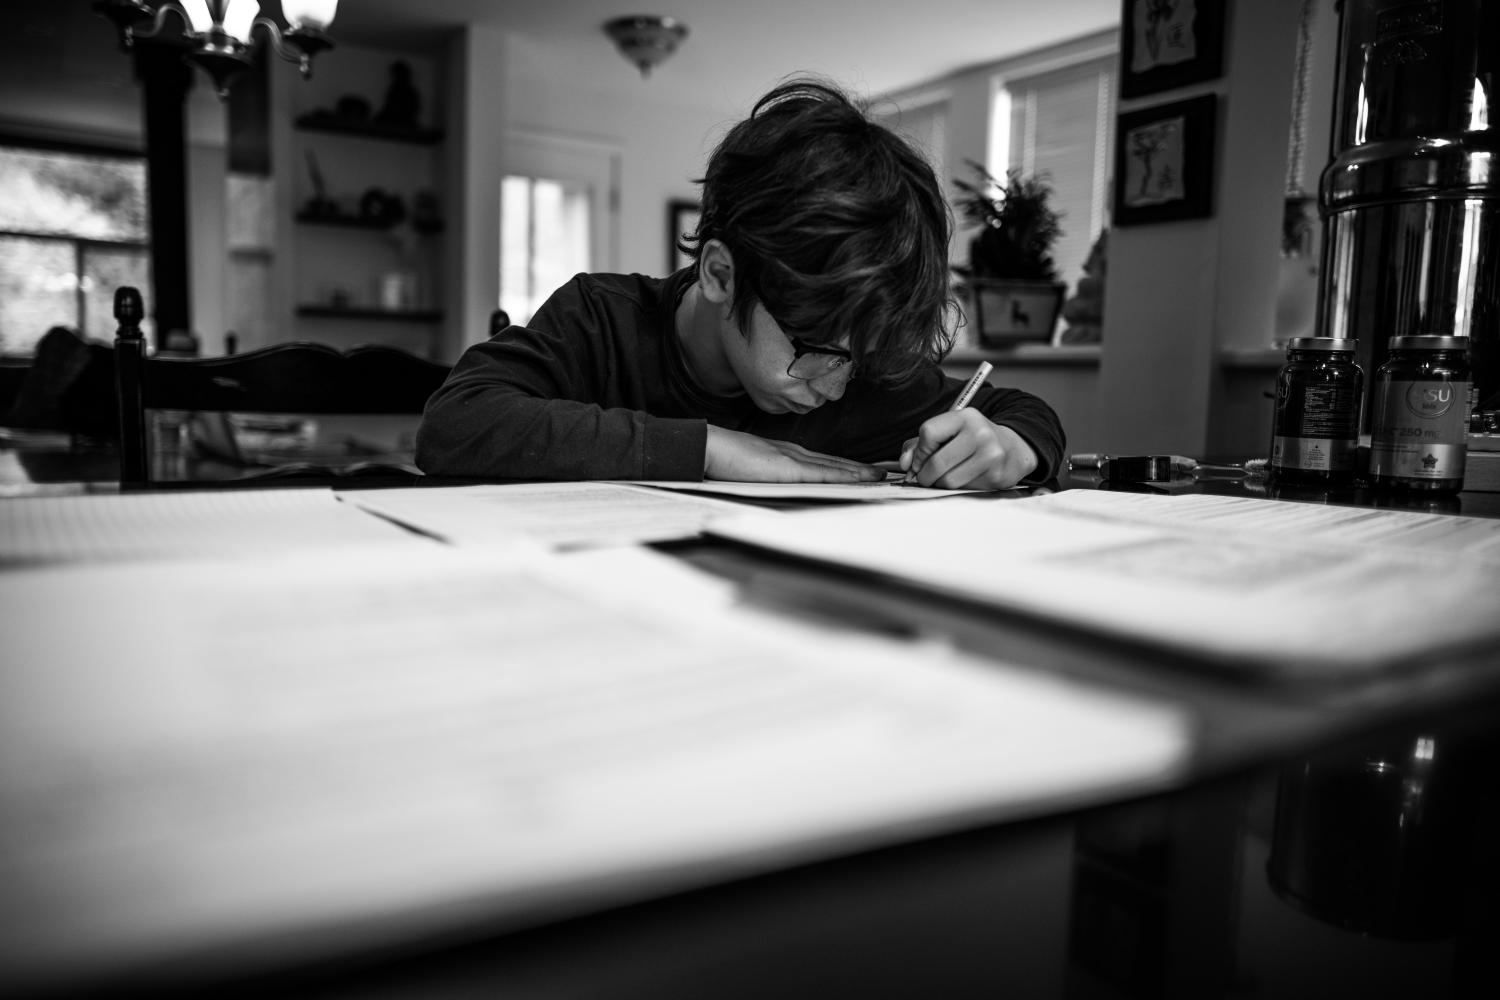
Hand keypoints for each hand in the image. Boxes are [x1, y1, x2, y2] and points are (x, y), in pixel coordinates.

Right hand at [705, 426, 884, 482]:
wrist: (708, 447)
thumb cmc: (723, 458)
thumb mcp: (752, 468)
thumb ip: (768, 474)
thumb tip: (776, 483)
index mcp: (786, 453)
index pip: (824, 461)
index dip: (846, 466)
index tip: (865, 471)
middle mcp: (794, 452)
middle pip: (835, 461)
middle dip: (860, 468)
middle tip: (884, 473)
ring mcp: (792, 458)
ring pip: (834, 466)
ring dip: (859, 471)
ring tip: (881, 476)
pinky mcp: (788, 468)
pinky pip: (823, 473)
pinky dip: (844, 475)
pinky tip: (860, 478)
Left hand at [899, 411, 1037, 488]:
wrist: (1014, 449)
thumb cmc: (973, 441)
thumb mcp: (950, 432)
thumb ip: (920, 444)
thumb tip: (905, 464)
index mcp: (965, 417)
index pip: (928, 432)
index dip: (918, 452)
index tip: (918, 462)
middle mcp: (980, 433)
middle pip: (936, 463)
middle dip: (924, 476)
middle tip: (925, 478)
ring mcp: (990, 456)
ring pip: (948, 481)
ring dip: (940, 484)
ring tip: (945, 478)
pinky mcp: (996, 476)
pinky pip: (964, 490)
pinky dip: (958, 489)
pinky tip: (965, 479)